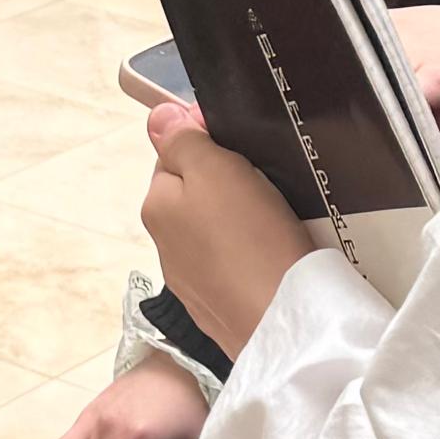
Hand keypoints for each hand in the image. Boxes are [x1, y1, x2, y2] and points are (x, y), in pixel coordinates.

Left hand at [140, 103, 314, 352]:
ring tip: (276, 220)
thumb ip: (183, 140)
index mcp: (156, 206)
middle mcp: (164, 246)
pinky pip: (234, 266)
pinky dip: (251, 255)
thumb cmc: (251, 238)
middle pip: (195, 195)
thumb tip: (157, 118)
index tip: (244, 149)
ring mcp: (191, 282)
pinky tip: (274, 256)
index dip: (208, 145)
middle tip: (265, 184)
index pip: (174, 156)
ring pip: (215, 232)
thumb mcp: (215, 169)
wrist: (283, 321)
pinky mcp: (221, 308)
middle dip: (226, 185)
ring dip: (239, 221)